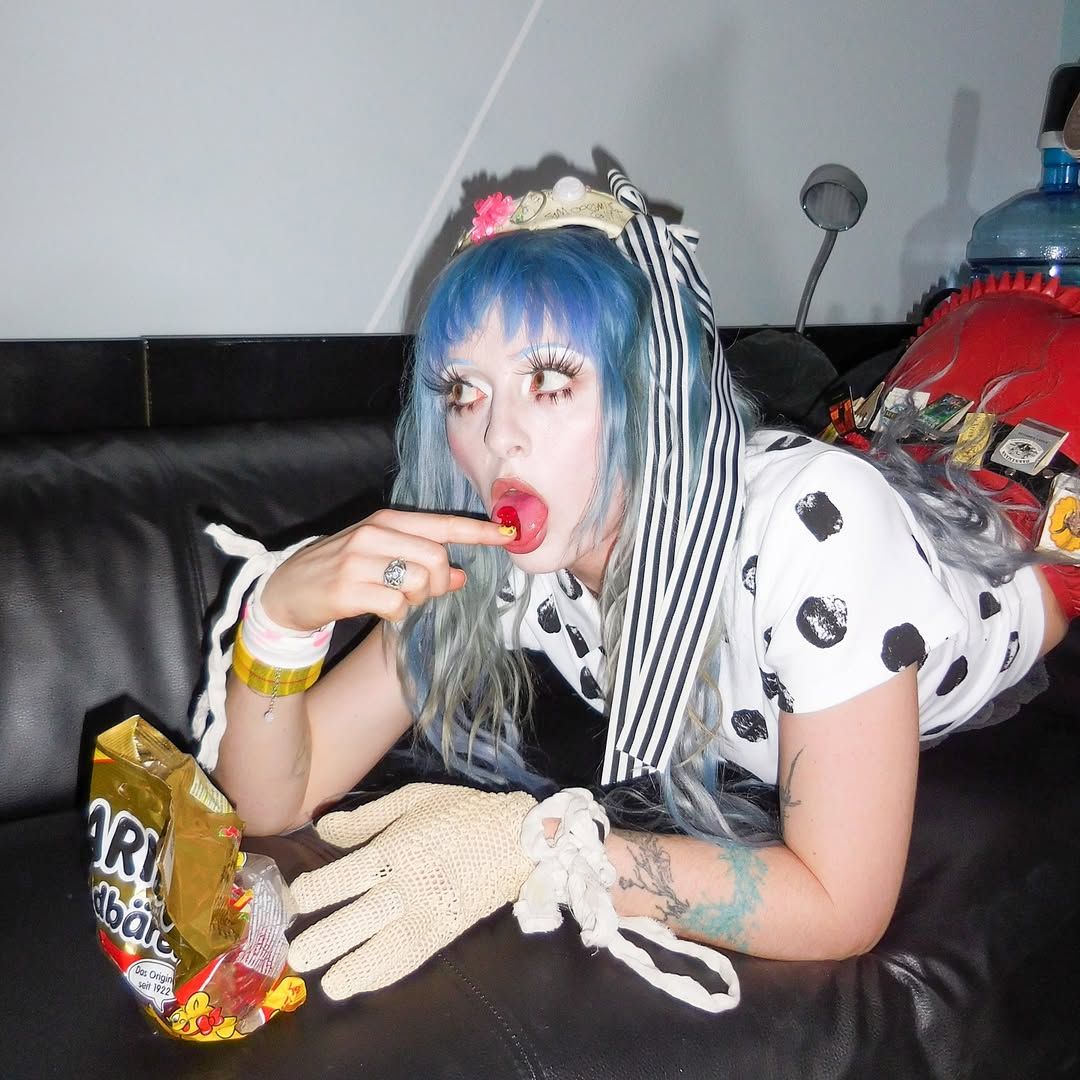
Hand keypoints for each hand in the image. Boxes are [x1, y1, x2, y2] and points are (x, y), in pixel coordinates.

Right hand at [259, 510, 510, 630]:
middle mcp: (374, 534)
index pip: (442, 524)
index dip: (478, 532)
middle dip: (441, 582)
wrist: (285, 590)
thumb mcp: (380, 556)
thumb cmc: (340, 570)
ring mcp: (359, 561)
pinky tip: (379, 608)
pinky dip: (397, 613)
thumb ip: (421, 560)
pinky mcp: (349, 589)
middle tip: (425, 593)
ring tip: (396, 598)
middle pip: (437, 558)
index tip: (507, 535)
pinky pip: (397, 605)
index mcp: (386, 520)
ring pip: (420, 582)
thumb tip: (462, 576)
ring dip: (417, 600)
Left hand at [287, 783, 536, 998]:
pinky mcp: (444, 934)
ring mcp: (429, 915)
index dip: (319, 889)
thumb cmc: (460, 813)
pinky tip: (362, 982)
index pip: (351, 874)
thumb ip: (367, 819)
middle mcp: (411, 886)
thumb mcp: (414, 800)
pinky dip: (385, 974)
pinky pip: (411, 959)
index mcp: (400, 849)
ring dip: (356, 968)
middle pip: (364, 917)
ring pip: (388, 948)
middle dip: (329, 938)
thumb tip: (323, 830)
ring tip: (328, 985)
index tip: (297, 898)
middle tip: (298, 956)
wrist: (515, 840)